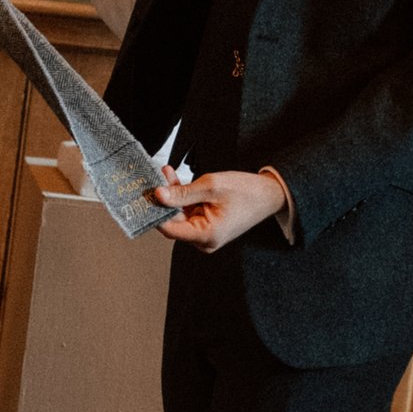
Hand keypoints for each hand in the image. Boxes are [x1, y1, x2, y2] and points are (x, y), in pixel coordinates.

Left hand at [156, 166, 286, 250]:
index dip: (155, 212)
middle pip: (174, 220)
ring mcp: (205, 232)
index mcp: (206, 236)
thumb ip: (183, 192)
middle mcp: (204, 239)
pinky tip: (175, 179)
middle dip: (164, 198)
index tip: (143, 196)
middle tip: (154, 177)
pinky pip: (189, 210)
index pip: (170, 229)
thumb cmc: (247, 192)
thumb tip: (159, 195)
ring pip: (180, 213)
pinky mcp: (207, 224)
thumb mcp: (211, 186)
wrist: (269, 193)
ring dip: (173, 194)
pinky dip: (183, 196)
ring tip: (166, 173)